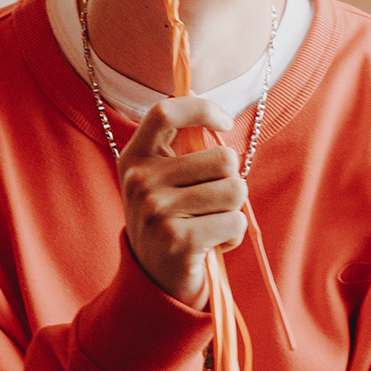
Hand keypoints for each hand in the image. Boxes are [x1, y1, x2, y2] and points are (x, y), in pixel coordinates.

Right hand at [117, 96, 245, 307]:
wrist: (154, 284)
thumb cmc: (169, 222)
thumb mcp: (160, 179)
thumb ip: (175, 139)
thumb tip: (189, 86)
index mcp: (134, 159)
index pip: (165, 112)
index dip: (202, 109)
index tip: (225, 122)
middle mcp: (140, 181)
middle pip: (222, 157)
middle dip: (230, 181)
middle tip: (210, 204)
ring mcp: (156, 211)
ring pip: (235, 189)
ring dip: (232, 210)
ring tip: (210, 225)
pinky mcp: (178, 240)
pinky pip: (235, 222)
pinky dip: (233, 236)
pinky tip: (212, 246)